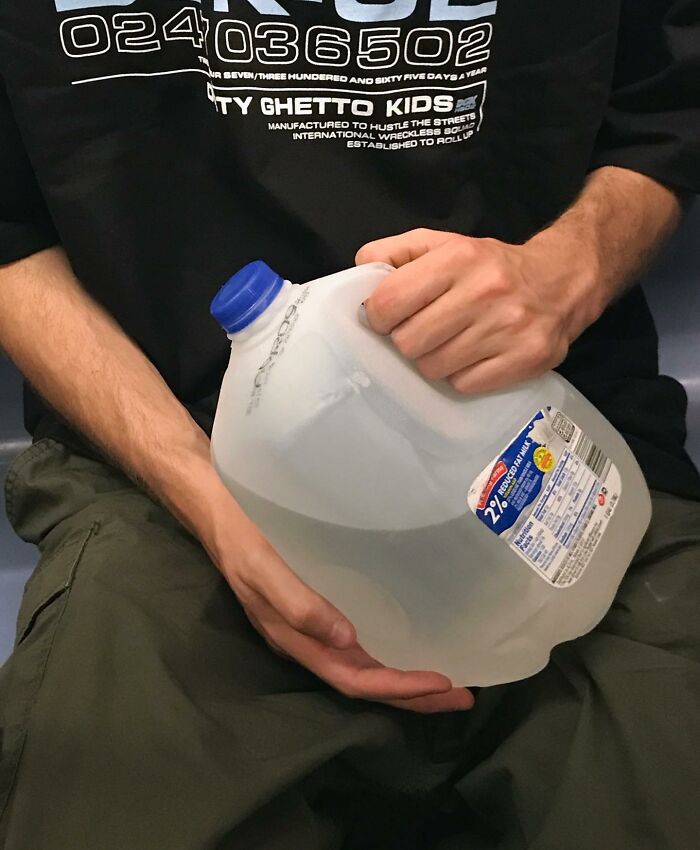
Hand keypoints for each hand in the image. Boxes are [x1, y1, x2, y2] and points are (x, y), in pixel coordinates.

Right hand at [204, 495, 473, 712]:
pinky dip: (387, 651)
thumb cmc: (243, 536)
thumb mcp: (264, 568)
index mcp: (295, 640)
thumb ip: (300, 605)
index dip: (398, 688)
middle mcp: (307, 641)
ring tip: (447, 683)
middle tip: (463, 696)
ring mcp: (311, 627)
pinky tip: (408, 642)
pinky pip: (357, 643)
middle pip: (365, 681)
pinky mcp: (316, 606)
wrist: (218, 510)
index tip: (443, 684)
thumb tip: (348, 640)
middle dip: (413, 695)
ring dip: (404, 679)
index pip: (354, 678)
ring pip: (363, 665)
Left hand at [356, 228, 601, 393]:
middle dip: (407, 339)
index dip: (378, 315)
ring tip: (451, 341)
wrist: (562, 280)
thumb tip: (360, 270)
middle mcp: (486, 292)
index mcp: (459, 258)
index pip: (389, 302)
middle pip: (408, 342)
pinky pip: (464, 385)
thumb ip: (395, 252)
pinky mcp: (526, 359)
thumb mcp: (444, 244)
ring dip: (434, 358)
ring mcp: (509, 329)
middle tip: (422, 330)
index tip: (387, 317)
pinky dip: (461, 375)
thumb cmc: (490, 266)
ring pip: (433, 367)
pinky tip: (474, 354)